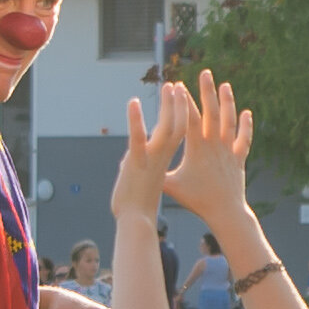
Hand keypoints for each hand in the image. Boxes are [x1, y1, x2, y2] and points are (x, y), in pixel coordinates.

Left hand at [112, 88, 185, 223]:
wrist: (135, 222)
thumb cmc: (138, 206)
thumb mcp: (138, 180)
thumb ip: (138, 166)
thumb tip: (128, 160)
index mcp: (165, 160)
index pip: (178, 132)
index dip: (180, 114)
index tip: (180, 97)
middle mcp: (163, 156)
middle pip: (179, 125)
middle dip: (180, 104)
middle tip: (179, 86)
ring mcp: (151, 158)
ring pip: (166, 128)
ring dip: (168, 106)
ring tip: (170, 87)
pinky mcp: (136, 161)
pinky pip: (137, 137)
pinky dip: (135, 119)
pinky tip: (133, 103)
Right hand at [159, 74, 261, 230]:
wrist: (225, 212)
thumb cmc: (197, 200)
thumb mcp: (172, 187)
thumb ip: (156, 172)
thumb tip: (134, 163)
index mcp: (197, 149)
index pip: (190, 119)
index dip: (184, 102)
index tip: (179, 85)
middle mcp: (215, 145)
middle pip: (211, 112)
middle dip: (207, 91)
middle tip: (205, 73)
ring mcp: (229, 150)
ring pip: (229, 120)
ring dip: (227, 101)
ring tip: (224, 84)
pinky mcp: (239, 158)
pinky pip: (244, 139)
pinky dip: (246, 125)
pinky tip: (246, 112)